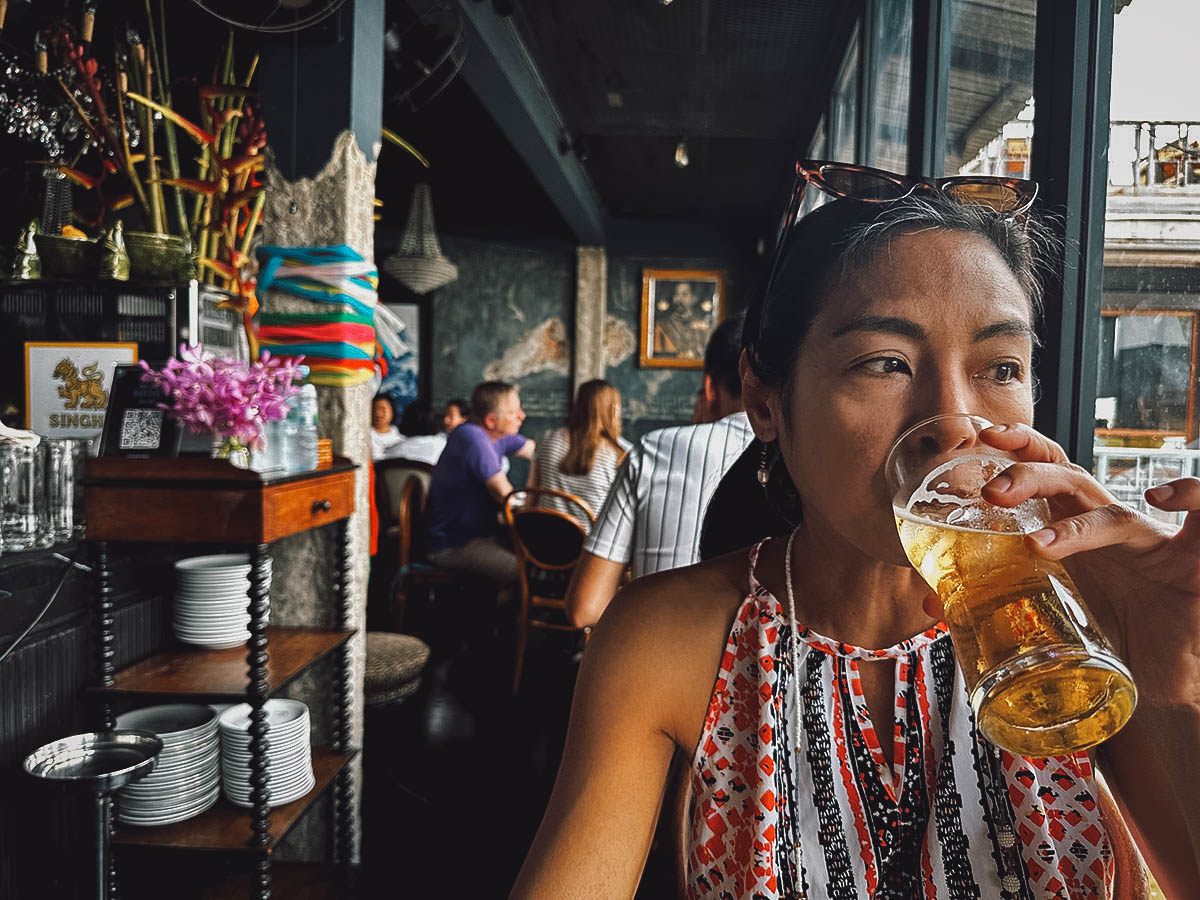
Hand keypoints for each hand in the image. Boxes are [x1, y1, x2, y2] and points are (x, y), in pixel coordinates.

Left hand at [971, 423, 1199, 707]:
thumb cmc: (1111, 638)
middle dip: (1028, 474)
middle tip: (990, 492)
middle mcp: (1110, 526)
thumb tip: (930, 602)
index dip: (1017, 449)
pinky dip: (1193, 495)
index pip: (1045, 472)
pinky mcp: (1193, 563)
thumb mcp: (1048, 619)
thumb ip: (993, 604)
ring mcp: (1150, 544)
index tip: (979, 438)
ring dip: (1073, 521)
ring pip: (1112, 509)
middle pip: (1067, 478)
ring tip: (1037, 543)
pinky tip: (1165, 497)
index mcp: (1075, 529)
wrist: (1170, 678)